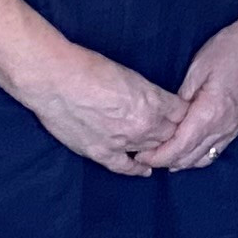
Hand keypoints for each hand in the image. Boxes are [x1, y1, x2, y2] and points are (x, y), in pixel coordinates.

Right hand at [23, 44, 191, 176]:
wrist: (56, 80)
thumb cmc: (89, 68)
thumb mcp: (129, 74)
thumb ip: (147, 92)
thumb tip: (154, 101)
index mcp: (153, 102)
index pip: (181, 113)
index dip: (182, 112)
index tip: (181, 113)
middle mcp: (144, 126)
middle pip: (170, 134)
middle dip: (172, 131)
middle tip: (171, 130)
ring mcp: (123, 142)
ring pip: (152, 151)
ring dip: (156, 148)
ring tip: (160, 147)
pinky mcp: (101, 153)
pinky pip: (126, 167)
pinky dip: (137, 169)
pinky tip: (145, 169)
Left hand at [148, 4, 237, 172]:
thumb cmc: (229, 50)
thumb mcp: (197, 69)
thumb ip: (181, 98)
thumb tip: (169, 117)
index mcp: (209, 114)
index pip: (180, 147)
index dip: (159, 156)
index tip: (140, 155)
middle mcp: (223, 128)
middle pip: (190, 158)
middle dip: (166, 162)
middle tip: (144, 155)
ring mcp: (234, 129)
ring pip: (204, 158)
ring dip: (182, 161)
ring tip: (162, 155)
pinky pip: (216, 151)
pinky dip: (198, 156)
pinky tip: (187, 151)